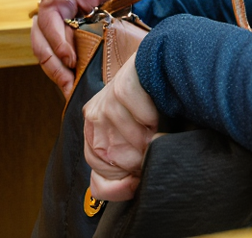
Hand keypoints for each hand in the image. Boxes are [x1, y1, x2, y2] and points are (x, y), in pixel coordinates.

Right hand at [30, 0, 118, 96]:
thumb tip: (102, 13)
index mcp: (55, 1)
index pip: (48, 22)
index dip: (58, 43)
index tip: (71, 60)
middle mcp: (44, 17)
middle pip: (40, 44)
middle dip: (54, 67)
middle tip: (69, 84)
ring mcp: (45, 31)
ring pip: (43, 56)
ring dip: (56, 74)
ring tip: (69, 90)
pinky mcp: (52, 44)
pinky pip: (50, 61)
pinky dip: (59, 75)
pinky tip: (70, 87)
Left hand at [83, 54, 159, 200]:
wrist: (160, 65)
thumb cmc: (150, 110)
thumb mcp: (134, 144)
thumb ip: (123, 171)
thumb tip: (132, 186)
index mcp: (91, 132)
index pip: (97, 173)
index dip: (123, 182)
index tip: (140, 179)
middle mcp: (93, 115)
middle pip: (113, 157)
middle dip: (139, 160)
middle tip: (154, 150)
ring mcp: (105, 99)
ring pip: (128, 137)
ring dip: (149, 140)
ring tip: (158, 132)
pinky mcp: (122, 85)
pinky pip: (142, 115)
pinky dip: (153, 119)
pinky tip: (157, 113)